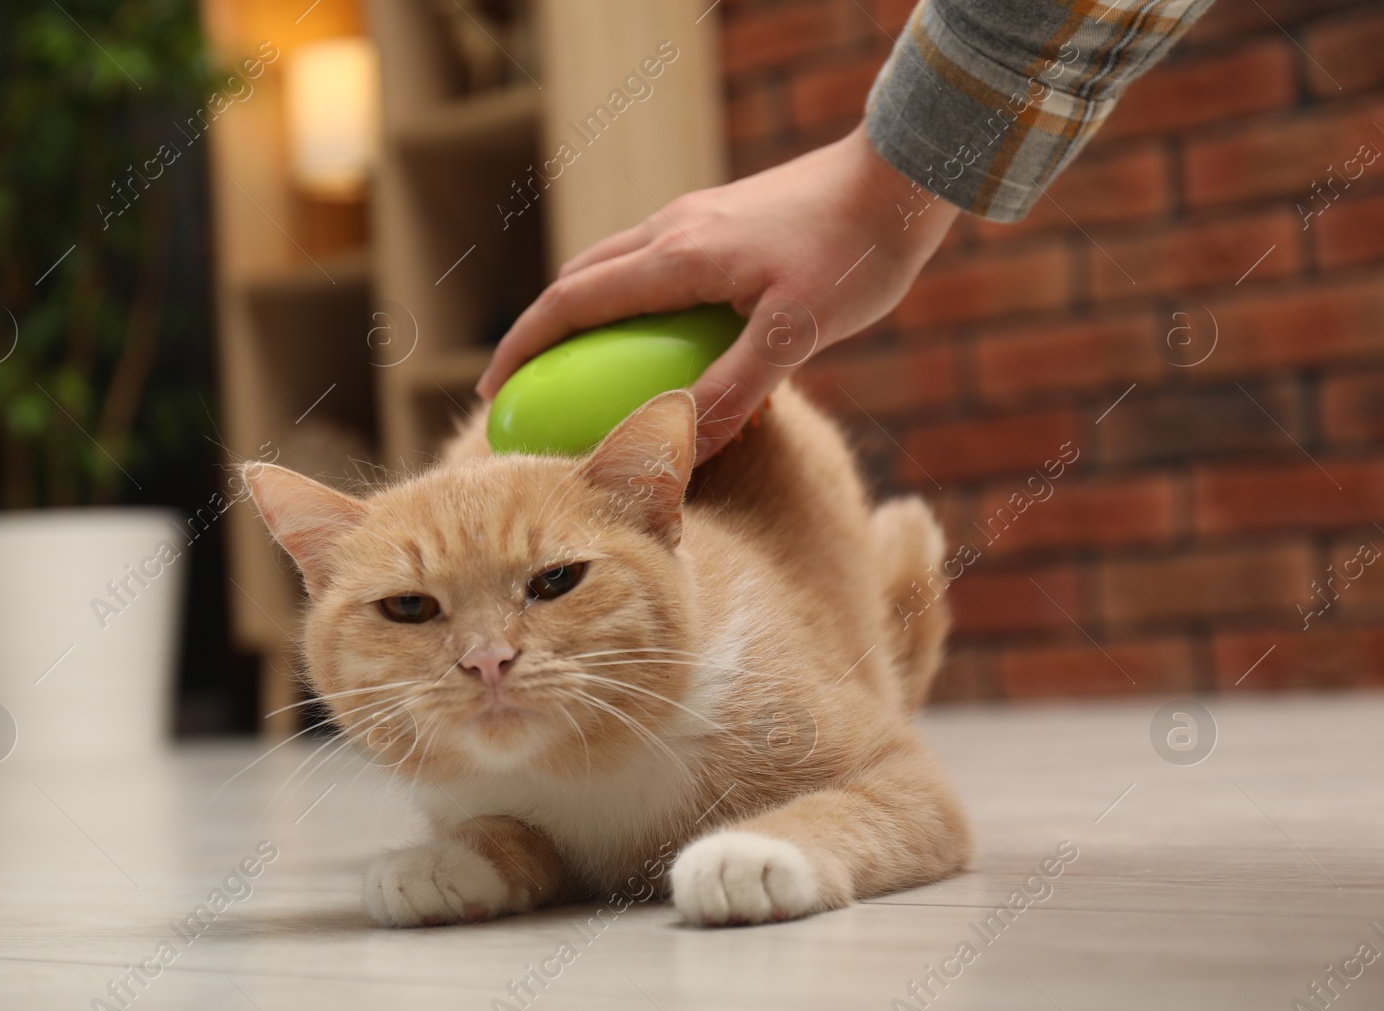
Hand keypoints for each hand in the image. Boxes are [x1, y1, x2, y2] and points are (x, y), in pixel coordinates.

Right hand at [477, 124, 959, 462]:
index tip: (496, 392)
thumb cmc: (852, 256)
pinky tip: (656, 340)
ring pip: (612, 267)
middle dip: (540, 333)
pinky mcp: (721, 220)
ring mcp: (695, 219)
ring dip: (582, 314)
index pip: (572, 302)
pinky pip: (651, 265)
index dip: (524, 348)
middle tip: (524, 387)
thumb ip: (736, 389)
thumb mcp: (795, 333)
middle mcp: (672, 230)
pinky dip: (628, 303)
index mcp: (676, 257)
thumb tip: (682, 447)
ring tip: (578, 367)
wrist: (897, 181)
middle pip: (579, 281)